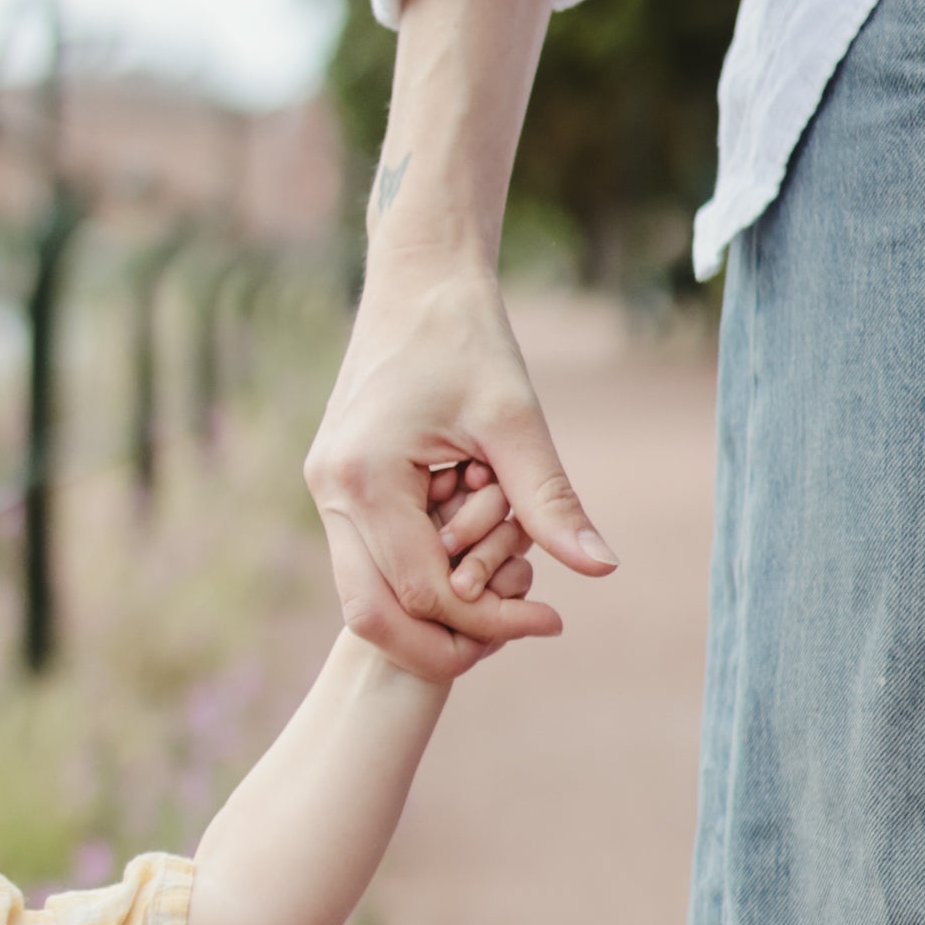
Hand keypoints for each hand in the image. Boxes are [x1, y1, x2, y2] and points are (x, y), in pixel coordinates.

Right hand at [307, 251, 612, 680]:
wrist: (414, 279)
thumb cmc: (467, 335)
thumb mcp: (517, 418)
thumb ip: (550, 500)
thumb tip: (600, 569)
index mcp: (366, 477)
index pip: (424, 589)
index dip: (487, 620)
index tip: (549, 619)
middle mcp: (331, 494)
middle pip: (374, 618)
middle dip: (441, 645)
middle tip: (512, 645)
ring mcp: (325, 495)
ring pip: (363, 601)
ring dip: (427, 617)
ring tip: (497, 608)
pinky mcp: (334, 490)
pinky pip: (367, 565)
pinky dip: (416, 584)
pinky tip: (470, 570)